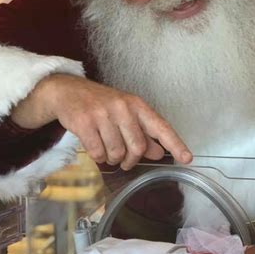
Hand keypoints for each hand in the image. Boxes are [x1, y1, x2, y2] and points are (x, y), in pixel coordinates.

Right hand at [11, 74, 192, 169]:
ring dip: (112, 159)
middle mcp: (122, 107)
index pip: (161, 127)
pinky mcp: (84, 123)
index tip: (187, 158)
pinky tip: (94, 147)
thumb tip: (158, 152)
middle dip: (131, 160)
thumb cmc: (101, 105)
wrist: (67, 92)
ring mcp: (103, 114)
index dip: (175, 144)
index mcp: (137, 105)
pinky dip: (97, 157)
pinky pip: (98, 153)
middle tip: (124, 161)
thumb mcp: (125, 114)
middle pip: (137, 147)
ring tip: (107, 150)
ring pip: (116, 153)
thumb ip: (143, 133)